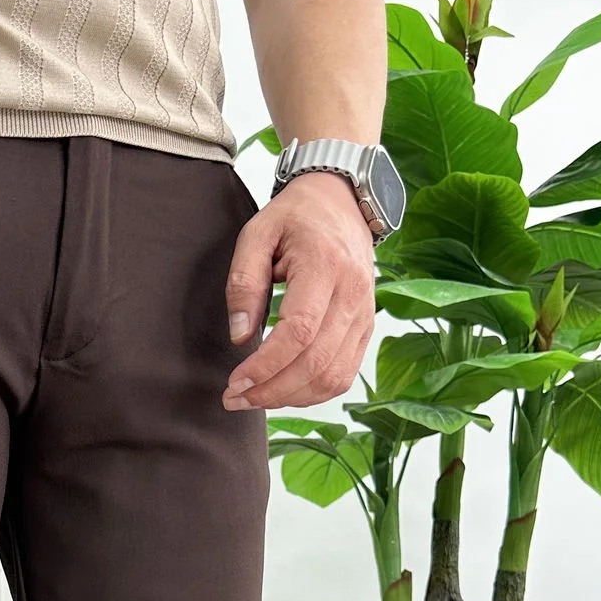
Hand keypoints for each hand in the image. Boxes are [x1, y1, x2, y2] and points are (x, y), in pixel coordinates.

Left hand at [222, 172, 375, 411]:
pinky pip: (344, 374)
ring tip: (255, 398)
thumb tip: (239, 336)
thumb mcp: (257, 235)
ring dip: (291, 397)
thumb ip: (244, 284)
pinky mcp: (365, 328)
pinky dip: (313, 393)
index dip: (266, 365)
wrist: (341, 202)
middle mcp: (353, 293)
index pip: (299, 332)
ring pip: (332, 376)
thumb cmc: (295, 217)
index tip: (235, 381)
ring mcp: (364, 313)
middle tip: (235, 398)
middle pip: (316, 362)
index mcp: (326, 266)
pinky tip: (283, 391)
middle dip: (271, 390)